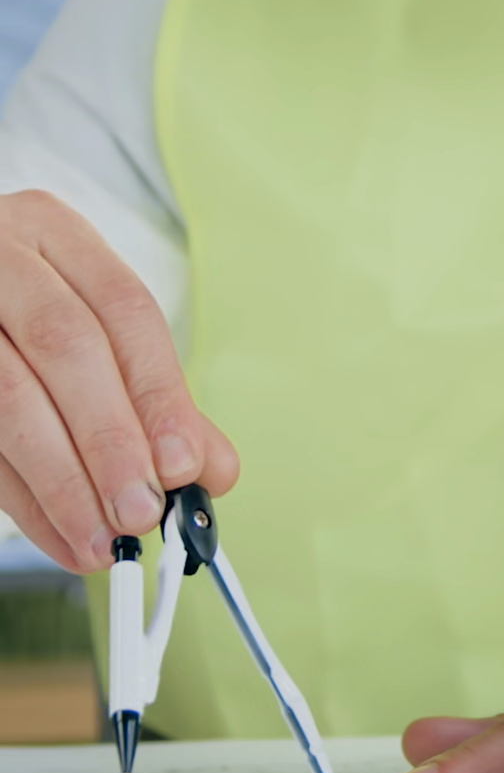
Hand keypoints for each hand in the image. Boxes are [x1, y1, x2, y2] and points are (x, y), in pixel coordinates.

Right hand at [0, 190, 237, 573]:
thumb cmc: (16, 313)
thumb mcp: (85, 325)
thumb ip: (150, 390)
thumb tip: (214, 469)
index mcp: (52, 231)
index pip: (123, 308)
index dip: (159, 390)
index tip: (186, 466)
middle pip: (67, 346)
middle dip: (111, 439)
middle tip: (143, 512)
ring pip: (10, 398)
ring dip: (63, 481)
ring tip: (102, 541)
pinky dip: (23, 498)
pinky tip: (58, 533)